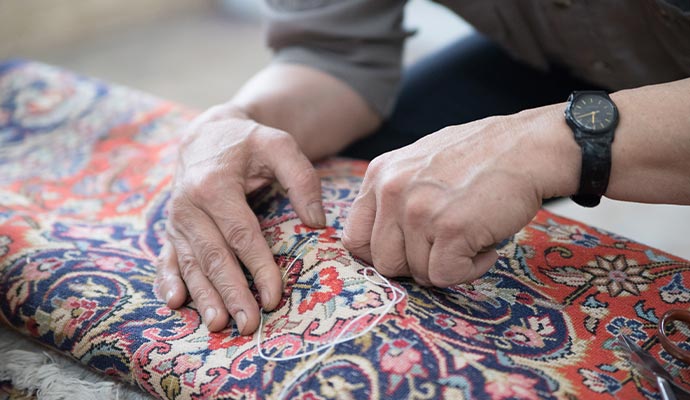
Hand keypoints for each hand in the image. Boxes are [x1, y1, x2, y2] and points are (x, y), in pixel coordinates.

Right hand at [155, 103, 325, 333]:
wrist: (207, 136)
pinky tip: (174, 303)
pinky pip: (167, 258)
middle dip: (232, 293)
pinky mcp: (170, 230)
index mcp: (214, 185)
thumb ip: (302, 179)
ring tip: (217, 325)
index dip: (259, 268)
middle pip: (214, 256)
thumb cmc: (248, 143)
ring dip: (204, 296)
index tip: (275, 297)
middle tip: (249, 325)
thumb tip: (316, 221)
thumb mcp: (279, 145)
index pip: (241, 235)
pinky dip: (168, 281)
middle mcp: (188, 205)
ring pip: (191, 263)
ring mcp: (176, 220)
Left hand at [342, 106, 578, 286]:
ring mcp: (419, 210)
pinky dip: (470, 270)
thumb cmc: (480, 158)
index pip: (355, 238)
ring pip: (417, 273)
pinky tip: (485, 244)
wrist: (529, 147)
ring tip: (471, 235)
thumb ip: (393, 197)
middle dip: (417, 264)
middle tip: (447, 245)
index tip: (410, 252)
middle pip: (384, 263)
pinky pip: (446, 277)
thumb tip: (378, 245)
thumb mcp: (420, 164)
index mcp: (379, 175)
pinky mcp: (450, 229)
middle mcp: (392, 190)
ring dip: (448, 264)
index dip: (383, 254)